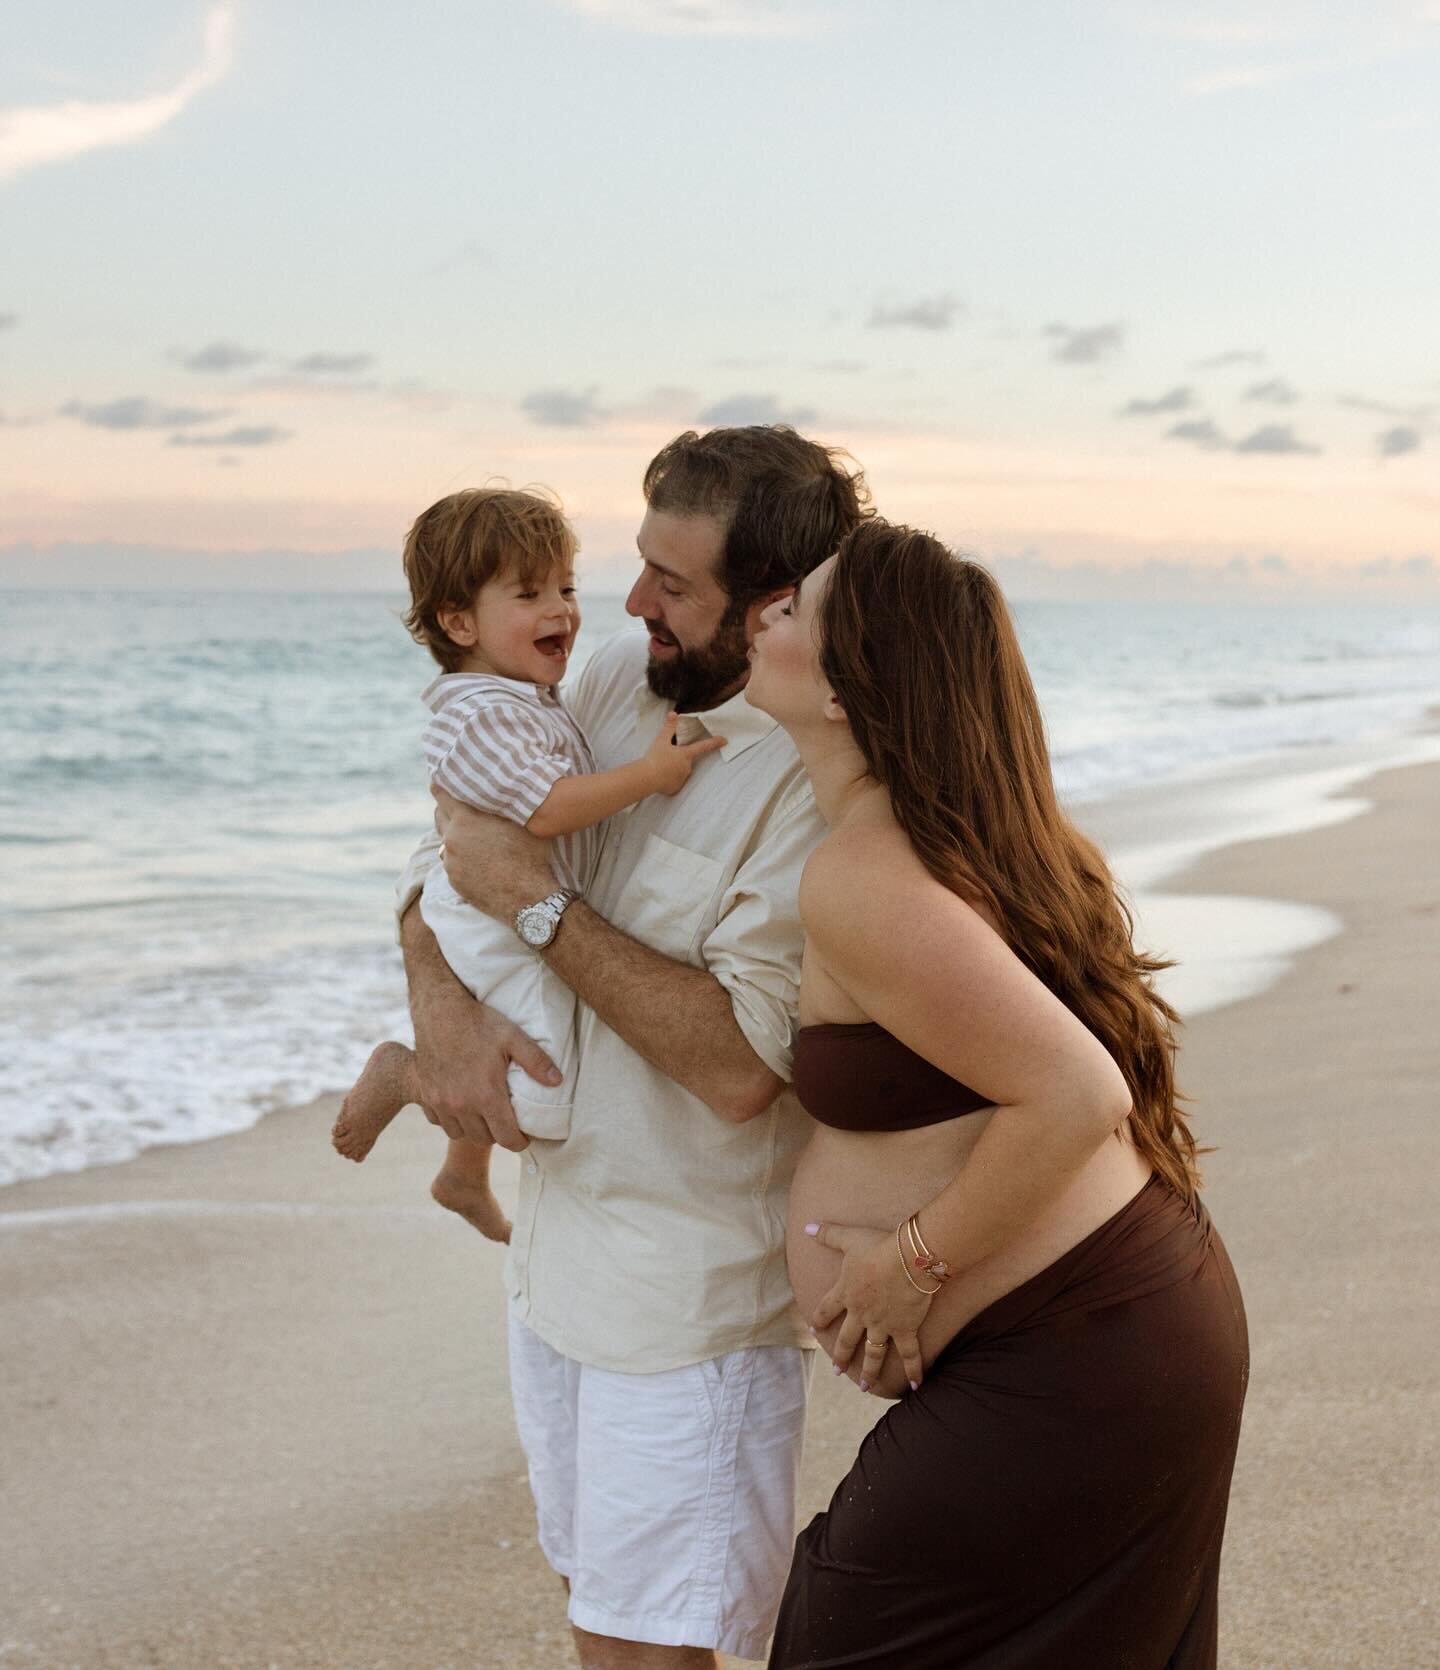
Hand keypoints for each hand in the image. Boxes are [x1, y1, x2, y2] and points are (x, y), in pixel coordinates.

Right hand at [411, 981, 559, 1151]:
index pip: (506, 1139)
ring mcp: (440, 1102)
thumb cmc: (478, 1022)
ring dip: (474, 1129)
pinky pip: (439, 1122)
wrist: (438, 1010)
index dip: (520, 1142)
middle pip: (484, 1139)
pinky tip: (460, 1105)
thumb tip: (558, 1082)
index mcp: (486, 1095)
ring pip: (460, 1134)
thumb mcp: (513, 1037)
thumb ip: (537, 1062)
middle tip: (507, 1121)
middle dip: (498, 1134)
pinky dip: (451, 1120)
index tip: (525, 1136)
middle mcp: (461, 1105)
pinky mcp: (424, 1096)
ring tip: (484, 1115)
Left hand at [433, 789, 553, 917]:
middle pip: (439, 817)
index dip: (440, 786)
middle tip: (453, 804)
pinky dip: (459, 857)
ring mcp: (451, 863)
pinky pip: (452, 863)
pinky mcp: (454, 882)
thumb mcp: (520, 822)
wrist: (529, 899)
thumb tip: (496, 792)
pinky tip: (475, 858)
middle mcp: (452, 840)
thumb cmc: (530, 857)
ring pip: (446, 842)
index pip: (443, 796)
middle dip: (445, 809)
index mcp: (465, 821)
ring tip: (468, 834)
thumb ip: (501, 806)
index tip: (437, 780)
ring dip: (453, 835)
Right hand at [643, 713, 726, 795]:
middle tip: (664, 759)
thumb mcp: (661, 740)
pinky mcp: (676, 789)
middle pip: (686, 761)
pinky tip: (660, 778)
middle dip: (678, 760)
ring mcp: (682, 779)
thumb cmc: (655, 758)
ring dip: (672, 770)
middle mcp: (687, 767)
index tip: (725, 740)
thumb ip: (669, 727)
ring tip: (660, 768)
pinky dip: (668, 781)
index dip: (714, 742)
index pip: (703, 747)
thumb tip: (673, 713)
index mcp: (686, 755)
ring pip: (680, 772)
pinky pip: (674, 783)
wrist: (648, 777)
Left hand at [807, 1220, 934, 1391]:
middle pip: (847, 1339)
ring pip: (873, 1353)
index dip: (819, 1320)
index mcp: (846, 1293)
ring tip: (864, 1387)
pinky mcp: (905, 1329)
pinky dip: (913, 1371)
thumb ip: (828, 1234)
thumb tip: (806, 1226)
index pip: (826, 1310)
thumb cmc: (878, 1246)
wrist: (908, 1259)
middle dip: (840, 1356)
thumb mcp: (849, 1237)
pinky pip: (909, 1355)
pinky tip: (915, 1386)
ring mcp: (883, 1325)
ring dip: (868, 1371)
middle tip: (836, 1371)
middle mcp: (861, 1314)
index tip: (814, 1329)